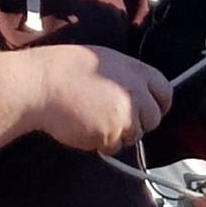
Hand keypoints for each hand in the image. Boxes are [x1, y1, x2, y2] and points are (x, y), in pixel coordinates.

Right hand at [0, 45, 172, 160]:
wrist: (41, 84)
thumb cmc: (64, 69)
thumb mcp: (103, 60)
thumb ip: (126, 77)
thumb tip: (137, 92)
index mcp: (134, 69)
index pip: (164, 91)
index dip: (157, 104)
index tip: (149, 110)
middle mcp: (135, 91)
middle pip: (153, 118)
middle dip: (137, 123)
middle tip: (114, 119)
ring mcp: (125, 114)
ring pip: (133, 135)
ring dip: (118, 134)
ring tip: (92, 119)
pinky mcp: (111, 134)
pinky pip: (113, 146)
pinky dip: (101, 143)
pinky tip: (84, 127)